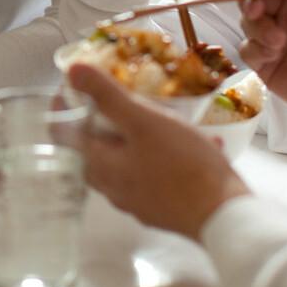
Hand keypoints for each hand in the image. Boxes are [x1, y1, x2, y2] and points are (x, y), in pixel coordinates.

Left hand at [68, 63, 248, 239]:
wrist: (223, 216)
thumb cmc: (183, 166)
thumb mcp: (145, 121)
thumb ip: (107, 96)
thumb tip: (72, 71)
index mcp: (99, 166)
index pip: (63, 133)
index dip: (63, 106)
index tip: (72, 85)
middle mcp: (110, 187)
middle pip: (90, 148)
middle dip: (95, 119)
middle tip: (110, 94)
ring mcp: (134, 201)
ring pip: (118, 161)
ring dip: (124, 136)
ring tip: (146, 113)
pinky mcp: (157, 207)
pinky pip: (143, 173)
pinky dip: (148, 154)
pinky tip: (176, 142)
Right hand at [238, 0, 286, 158]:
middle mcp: (284, 9)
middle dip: (252, 1)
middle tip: (263, 12)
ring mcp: (272, 35)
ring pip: (246, 21)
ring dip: (260, 30)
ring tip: (281, 43)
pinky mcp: (264, 60)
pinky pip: (245, 48)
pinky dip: (257, 50)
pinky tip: (276, 57)